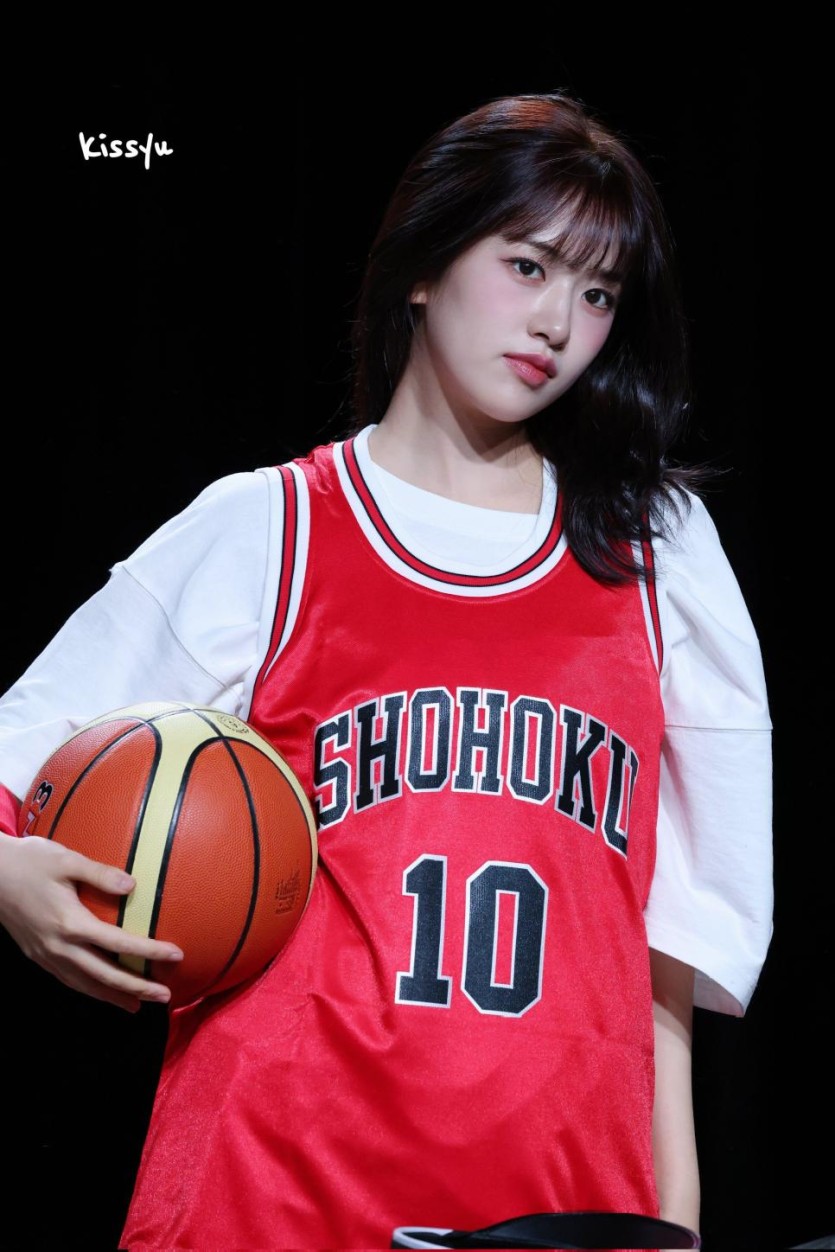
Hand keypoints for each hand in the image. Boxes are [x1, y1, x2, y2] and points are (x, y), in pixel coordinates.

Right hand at [0, 832, 183, 1012]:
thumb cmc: (29, 861)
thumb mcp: (66, 860)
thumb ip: (100, 874)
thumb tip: (133, 886)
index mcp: (70, 923)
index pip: (119, 943)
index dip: (149, 951)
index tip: (176, 954)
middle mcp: (59, 946)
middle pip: (104, 975)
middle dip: (136, 988)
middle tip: (165, 996)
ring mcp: (46, 955)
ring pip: (84, 984)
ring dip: (113, 996)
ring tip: (137, 1005)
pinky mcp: (37, 955)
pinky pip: (67, 979)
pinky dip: (89, 989)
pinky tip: (101, 991)